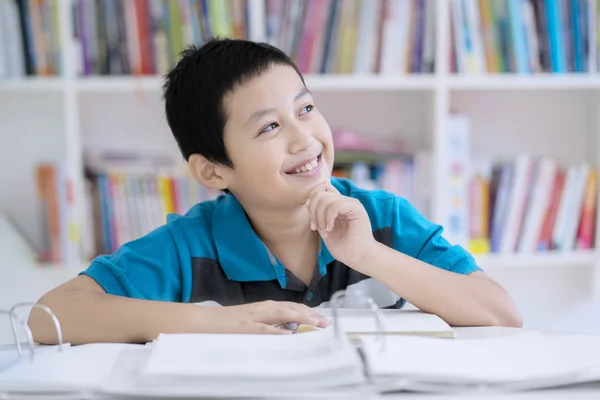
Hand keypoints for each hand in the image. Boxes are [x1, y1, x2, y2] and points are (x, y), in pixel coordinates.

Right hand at [203, 300, 329, 333]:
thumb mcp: (254, 319)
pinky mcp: (245, 327)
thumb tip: (289, 331)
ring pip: (281, 315)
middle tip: (325, 322)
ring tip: (314, 324)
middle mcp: (263, 309)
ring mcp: (254, 317)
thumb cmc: (230, 322)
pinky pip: (262, 329)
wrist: (205, 321)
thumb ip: (271, 323)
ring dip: (299, 318)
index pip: (292, 307)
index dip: (309, 312)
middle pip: (291, 309)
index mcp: (266, 306)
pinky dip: (276, 331)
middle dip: (310, 315)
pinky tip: (287, 335)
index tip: (323, 319)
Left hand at [306, 182, 376, 269]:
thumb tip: (308, 201)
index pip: (321, 189)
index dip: (311, 200)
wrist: (359, 257)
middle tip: (315, 228)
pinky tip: (330, 229)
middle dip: (312, 211)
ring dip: (320, 217)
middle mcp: (344, 200)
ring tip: (324, 231)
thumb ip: (318, 214)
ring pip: (325, 199)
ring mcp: (351, 202)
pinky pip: (335, 205)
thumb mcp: (324, 227)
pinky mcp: (356, 207)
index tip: (311, 219)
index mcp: (337, 204)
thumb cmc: (343, 246)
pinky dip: (328, 218)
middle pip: (320, 193)